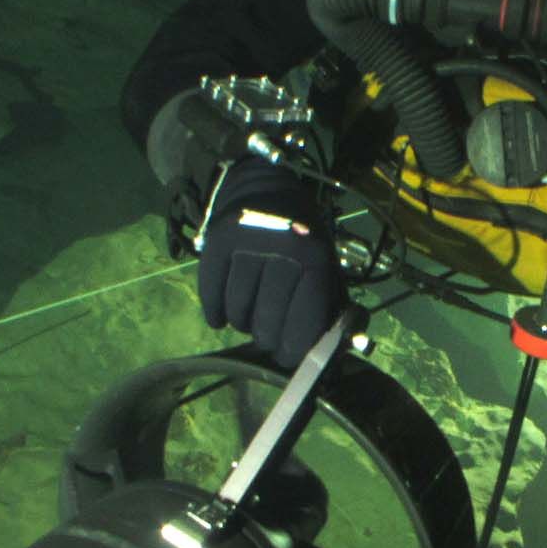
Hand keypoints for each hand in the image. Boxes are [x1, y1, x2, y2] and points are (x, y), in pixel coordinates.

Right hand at [197, 158, 343, 367]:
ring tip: (248, 320)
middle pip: (268, 320)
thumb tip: (335, 350)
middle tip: (267, 340)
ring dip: (243, 323)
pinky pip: (212, 294)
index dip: (295, 347)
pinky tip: (221, 319)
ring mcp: (248, 244)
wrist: (265, 190)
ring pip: (238, 310)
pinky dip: (216, 313)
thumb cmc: (301, 236)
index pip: (304, 318)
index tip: (287, 357)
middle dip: (268, 339)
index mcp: (315, 257)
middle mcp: (282, 249)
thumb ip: (331, 304)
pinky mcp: (218, 242)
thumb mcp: (324, 262)